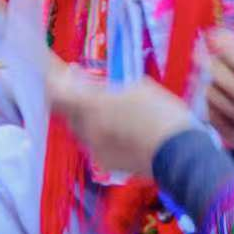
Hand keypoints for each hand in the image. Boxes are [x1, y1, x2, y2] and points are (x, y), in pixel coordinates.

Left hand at [46, 65, 197, 178]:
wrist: (181, 154)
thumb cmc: (163, 114)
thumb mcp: (138, 88)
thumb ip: (108, 87)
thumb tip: (90, 86)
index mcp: (93, 106)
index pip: (56, 93)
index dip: (52, 79)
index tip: (54, 70)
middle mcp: (87, 130)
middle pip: (67, 110)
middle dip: (71, 95)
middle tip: (80, 80)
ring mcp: (95, 149)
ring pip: (81, 128)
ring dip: (86, 114)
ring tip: (104, 104)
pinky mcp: (106, 163)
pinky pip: (94, 142)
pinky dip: (99, 132)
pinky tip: (117, 127)